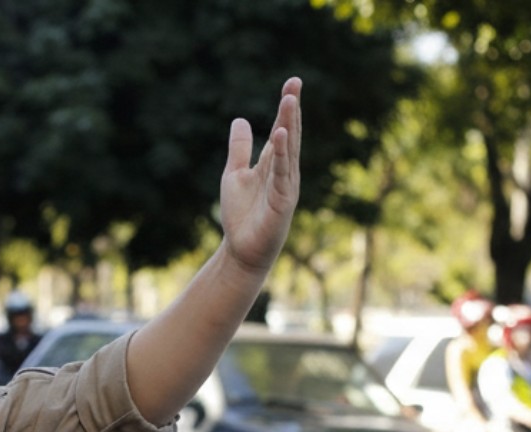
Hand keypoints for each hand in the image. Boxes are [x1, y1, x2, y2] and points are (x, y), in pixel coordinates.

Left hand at [220, 77, 301, 274]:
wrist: (241, 250)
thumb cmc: (242, 216)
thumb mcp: (235, 175)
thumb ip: (239, 149)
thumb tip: (240, 118)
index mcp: (274, 164)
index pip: (282, 130)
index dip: (287, 107)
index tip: (292, 82)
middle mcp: (284, 172)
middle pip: (290, 134)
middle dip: (291, 109)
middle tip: (295, 82)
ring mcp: (286, 186)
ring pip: (289, 150)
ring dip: (289, 124)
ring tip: (289, 100)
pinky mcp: (283, 201)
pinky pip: (283, 173)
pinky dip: (283, 154)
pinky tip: (281, 134)